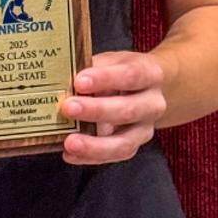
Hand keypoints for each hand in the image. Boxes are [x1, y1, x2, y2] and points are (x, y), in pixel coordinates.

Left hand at [59, 50, 165, 165]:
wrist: (145, 88)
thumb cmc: (121, 71)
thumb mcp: (112, 61)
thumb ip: (93, 68)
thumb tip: (64, 79)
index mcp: (150, 74)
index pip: (130, 75)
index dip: (105, 79)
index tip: (79, 81)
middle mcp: (153, 104)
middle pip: (128, 110)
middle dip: (96, 111)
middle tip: (68, 108)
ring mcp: (145, 129)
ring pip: (124, 142)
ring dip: (94, 144)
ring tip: (69, 142)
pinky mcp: (134, 146)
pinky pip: (114, 156)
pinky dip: (90, 157)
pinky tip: (70, 154)